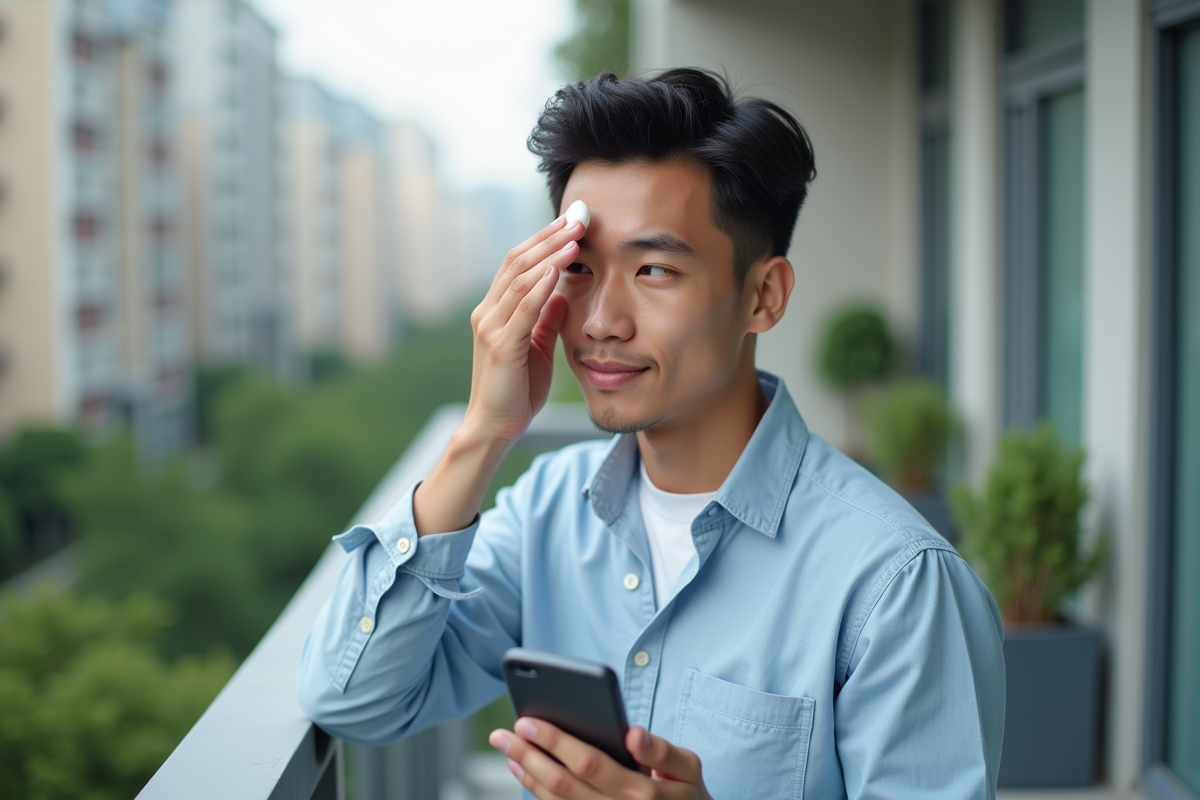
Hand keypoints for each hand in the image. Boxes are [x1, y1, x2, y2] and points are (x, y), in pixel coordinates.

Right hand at [412, 217, 582, 535]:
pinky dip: (539, 287)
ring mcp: (490, 327)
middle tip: (579, 216)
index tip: (574, 220)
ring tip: (575, 235)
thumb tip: (565, 289)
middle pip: (517, 262)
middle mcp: (488, 312)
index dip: (545, 238)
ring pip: (520, 279)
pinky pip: (521, 310)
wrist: (496, 427)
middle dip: (549, 237)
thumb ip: (547, 317)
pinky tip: (557, 270)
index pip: (519, 262)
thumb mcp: (539, 346)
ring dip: (548, 254)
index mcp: (497, 309)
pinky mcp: (500, 346)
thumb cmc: (518, 389)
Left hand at [489, 717, 713, 799]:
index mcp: (641, 792)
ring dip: (525, 773)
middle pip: (562, 783)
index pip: (589, 763)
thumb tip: (632, 735)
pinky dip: (535, 790)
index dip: (556, 742)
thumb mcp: (689, 767)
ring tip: (506, 747)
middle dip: (528, 754)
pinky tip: (522, 770)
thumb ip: (663, 750)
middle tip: (503, 732)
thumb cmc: (686, 791)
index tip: (529, 721)